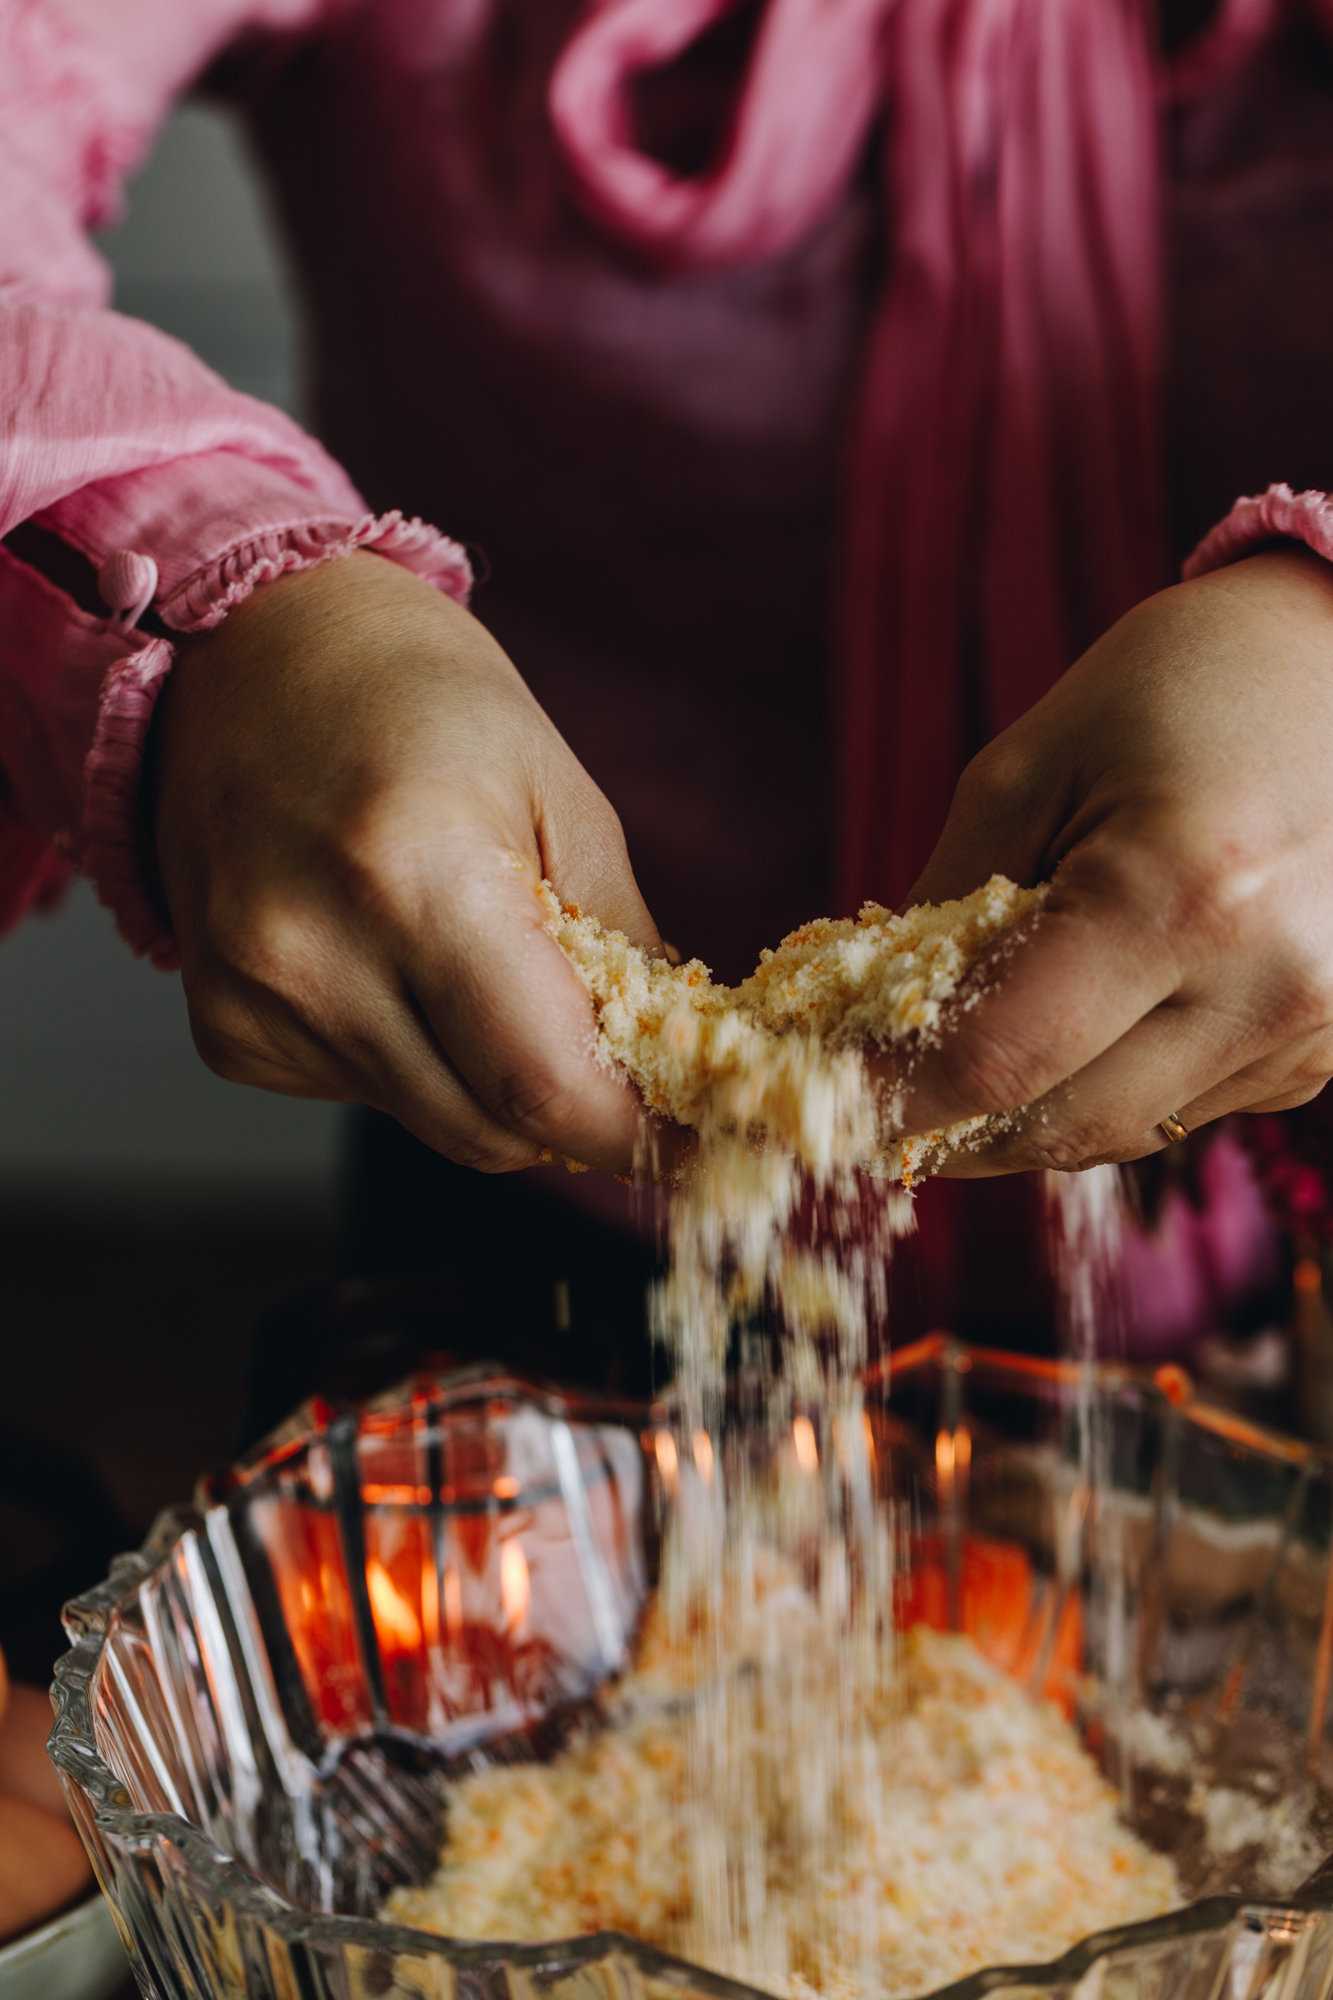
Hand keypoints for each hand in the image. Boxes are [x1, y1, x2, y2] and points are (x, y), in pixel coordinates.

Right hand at [153, 552, 662, 1173]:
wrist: (246, 650)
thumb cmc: (415, 698)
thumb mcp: (558, 791)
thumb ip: (619, 939)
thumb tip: (676, 1064)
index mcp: (414, 874)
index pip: (542, 1083)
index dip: (635, 1135)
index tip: (697, 1144)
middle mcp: (313, 952)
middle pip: (489, 1130)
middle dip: (574, 1116)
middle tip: (623, 1064)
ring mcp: (255, 999)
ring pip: (434, 1123)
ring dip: (493, 1085)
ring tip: (494, 975)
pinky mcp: (228, 1030)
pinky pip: (368, 1095)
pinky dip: (417, 1059)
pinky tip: (400, 964)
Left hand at [889, 546, 1332, 1172]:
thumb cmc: (1182, 682)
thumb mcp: (1027, 765)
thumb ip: (944, 904)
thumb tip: (871, 1024)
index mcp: (1183, 894)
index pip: (998, 1061)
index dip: (893, 1095)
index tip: (824, 1097)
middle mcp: (1268, 984)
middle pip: (1060, 1125)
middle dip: (949, 1126)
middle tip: (871, 1100)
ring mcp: (1313, 1030)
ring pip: (1118, 1132)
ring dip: (1025, 1116)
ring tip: (958, 1060)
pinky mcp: (1326, 1052)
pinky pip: (1179, 1109)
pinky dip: (1104, 1089)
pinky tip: (1075, 1030)